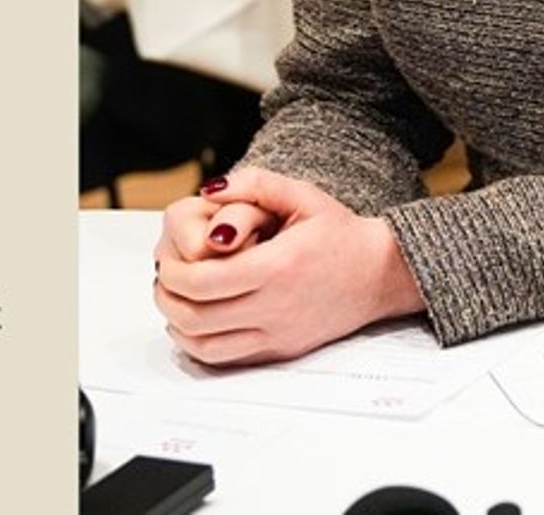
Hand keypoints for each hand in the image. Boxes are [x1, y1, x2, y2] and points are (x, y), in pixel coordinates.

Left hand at [151, 168, 425, 365]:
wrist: (380, 273)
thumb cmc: (341, 234)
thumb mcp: (302, 195)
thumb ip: (255, 184)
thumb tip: (208, 192)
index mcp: (279, 266)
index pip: (204, 282)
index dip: (173, 273)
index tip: (166, 260)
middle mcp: (277, 306)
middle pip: (197, 316)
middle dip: (167, 296)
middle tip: (163, 278)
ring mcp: (279, 334)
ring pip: (206, 344)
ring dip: (177, 324)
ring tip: (173, 300)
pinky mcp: (281, 350)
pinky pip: (226, 359)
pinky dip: (198, 346)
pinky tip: (194, 325)